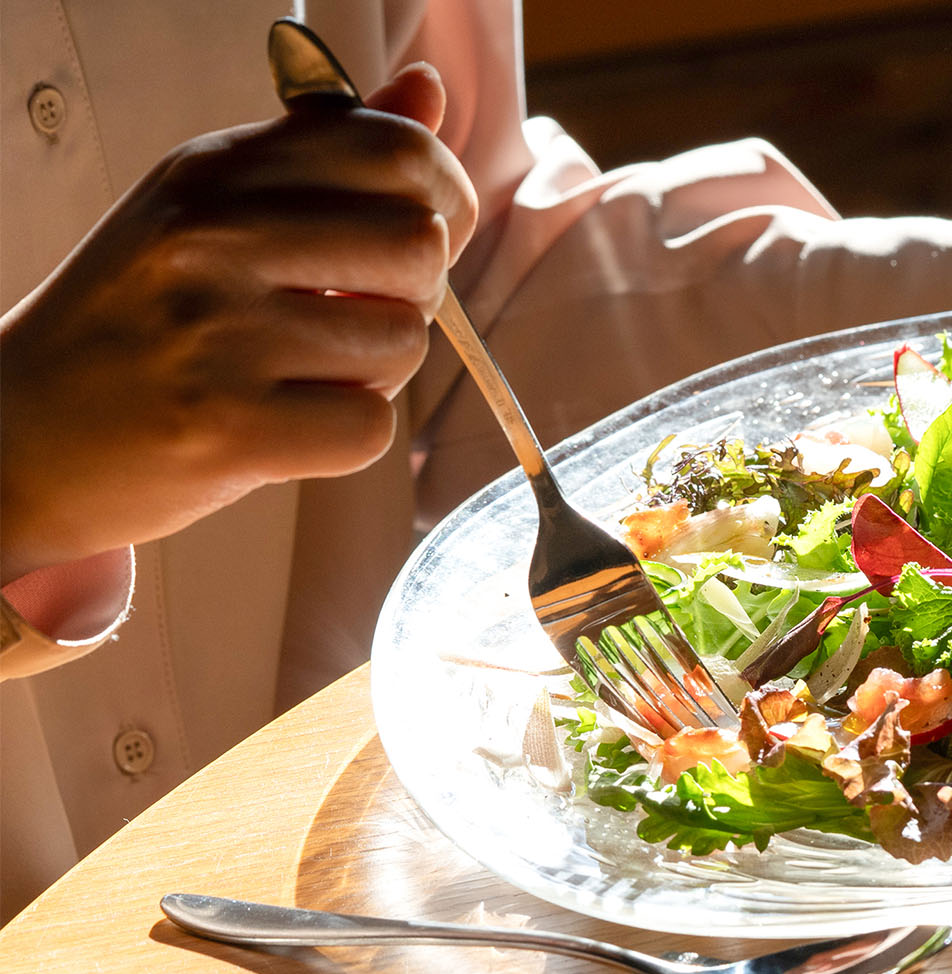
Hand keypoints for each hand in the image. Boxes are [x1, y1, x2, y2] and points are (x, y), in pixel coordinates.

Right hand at [0, 64, 476, 584]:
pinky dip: (346, 436)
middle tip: (347, 317)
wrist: (25, 428)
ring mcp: (218, 332)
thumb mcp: (215, 206)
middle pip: (420, 245)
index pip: (397, 149)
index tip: (412, 238)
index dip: (441, 199)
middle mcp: (214, 236)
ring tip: (300, 372)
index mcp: (218, 169)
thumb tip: (426, 90)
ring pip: (405, 342)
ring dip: (375, 371)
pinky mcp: (229, 426)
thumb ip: (328, 150)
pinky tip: (285, 423)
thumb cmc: (139, 316)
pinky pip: (371, 428)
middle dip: (410, 293)